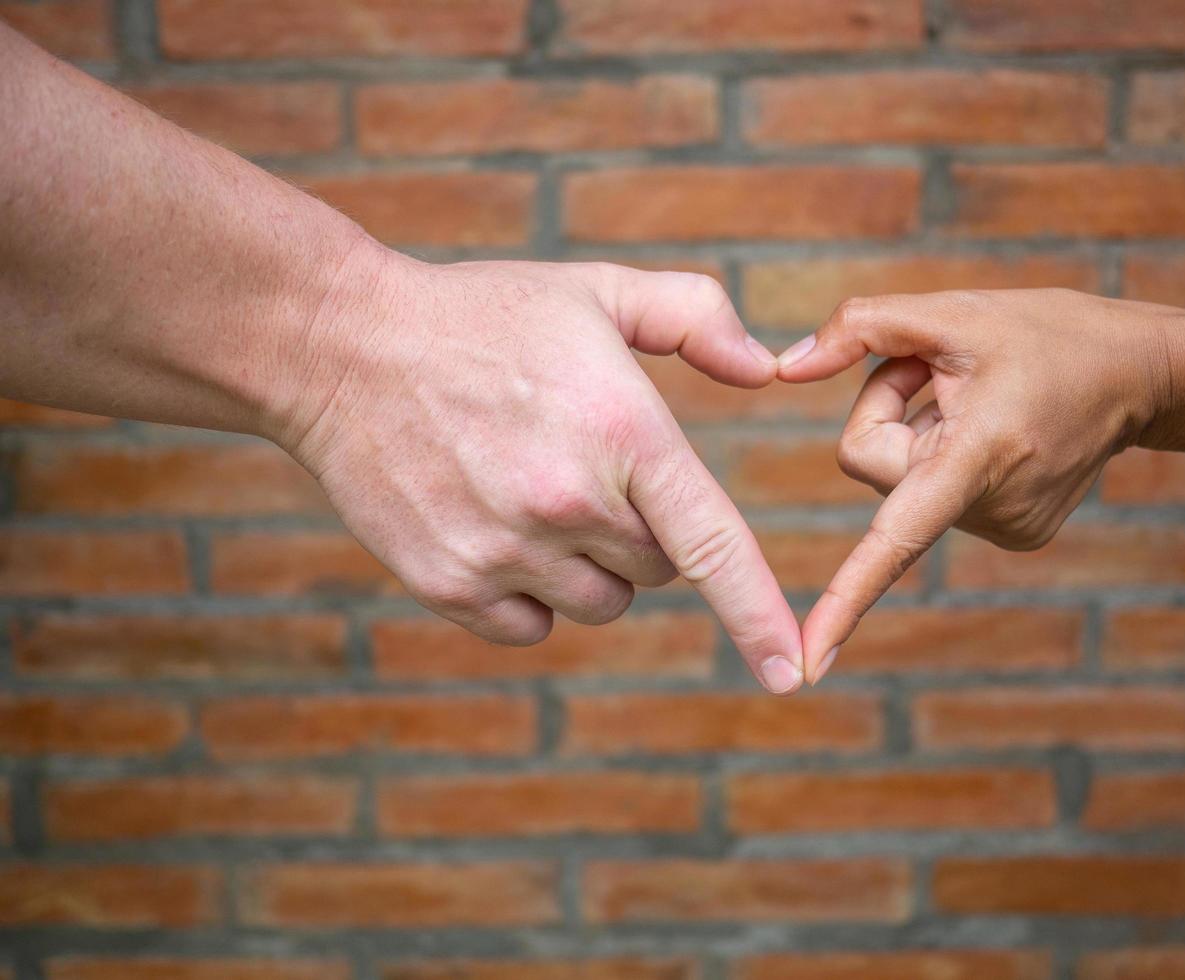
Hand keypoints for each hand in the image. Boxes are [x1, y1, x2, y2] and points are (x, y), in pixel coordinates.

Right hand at [279, 251, 803, 693]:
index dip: (759, 616)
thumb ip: (696, 317)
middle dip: (644, 531)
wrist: (343, 346)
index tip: (791, 673)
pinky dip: (529, 595)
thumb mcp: (595, 289)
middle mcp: (569, 503)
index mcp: (623, 432)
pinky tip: (495, 527)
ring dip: (590, 567)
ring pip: (601, 604)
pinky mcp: (449, 584)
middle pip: (660, 570)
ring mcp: (504, 550)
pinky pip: (531, 627)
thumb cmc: (483, 317)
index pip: (713, 546)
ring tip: (535, 492)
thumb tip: (767, 370)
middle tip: (587, 468)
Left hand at [777, 288, 1174, 683]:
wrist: (1140, 372)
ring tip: (982, 399)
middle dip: (889, 406)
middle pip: (871, 461)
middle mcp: (992, 511)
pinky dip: (945, 453)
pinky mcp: (1013, 533)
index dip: (847, 601)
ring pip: (901, 478)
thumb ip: (858, 328)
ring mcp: (1005, 530)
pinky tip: (995, 427)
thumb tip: (785, 369)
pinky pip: (934, 493)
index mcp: (977, 460)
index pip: (895, 539)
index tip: (810, 664)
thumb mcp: (951, 310)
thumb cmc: (1044, 333)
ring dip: (922, 428)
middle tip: (945, 372)